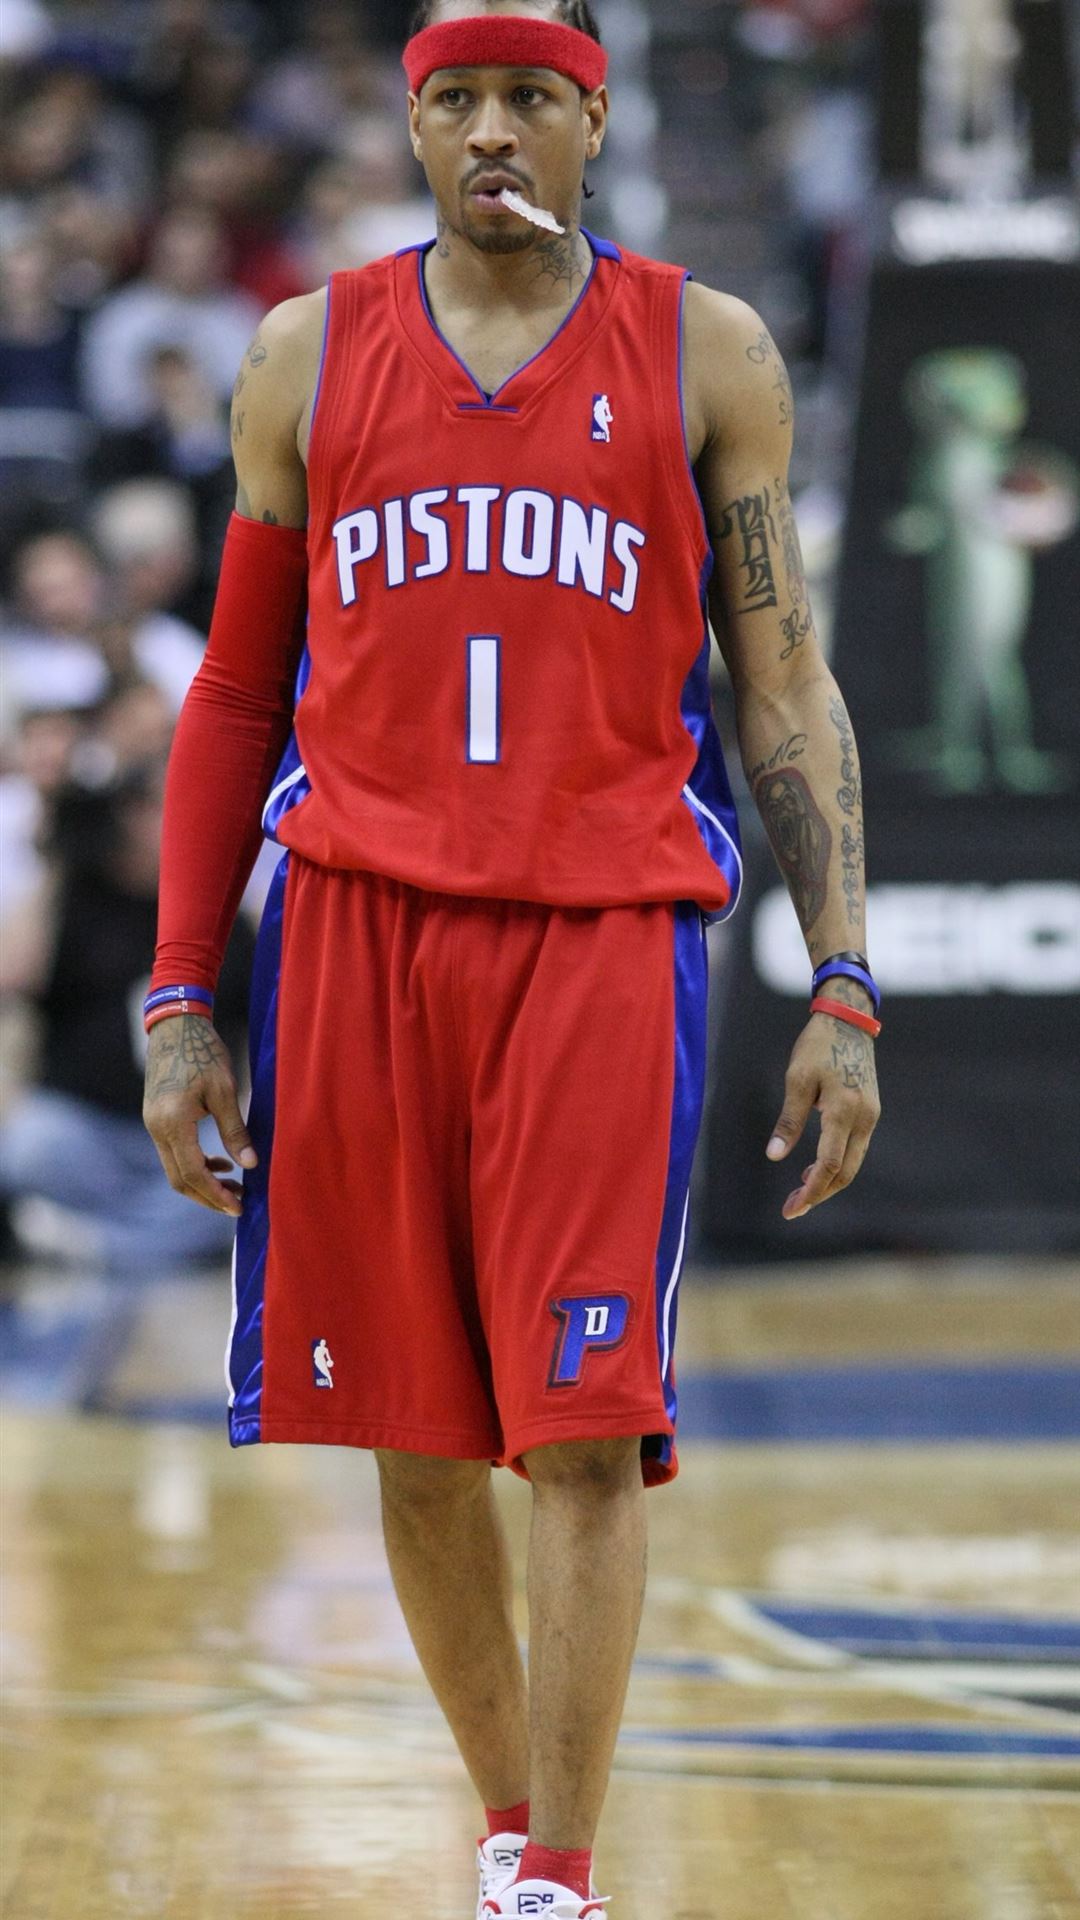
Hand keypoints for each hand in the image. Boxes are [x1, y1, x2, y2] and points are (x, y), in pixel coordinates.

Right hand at [143, 1015, 256, 1214]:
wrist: (175, 1025)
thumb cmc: (203, 1052)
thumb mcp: (225, 1089)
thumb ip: (235, 1129)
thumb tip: (250, 1164)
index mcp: (174, 1122)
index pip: (193, 1173)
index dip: (216, 1195)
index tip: (239, 1207)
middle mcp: (157, 1128)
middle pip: (180, 1180)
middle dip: (208, 1197)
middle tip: (239, 1204)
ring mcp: (153, 1124)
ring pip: (174, 1169)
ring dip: (202, 1182)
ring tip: (234, 1185)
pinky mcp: (156, 1119)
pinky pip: (173, 1153)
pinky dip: (194, 1164)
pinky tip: (219, 1161)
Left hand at [765, 1011, 879, 1218]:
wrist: (849, 1021)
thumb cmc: (818, 1046)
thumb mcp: (797, 1080)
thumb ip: (789, 1121)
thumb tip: (774, 1155)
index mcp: (844, 1110)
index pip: (829, 1164)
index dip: (811, 1191)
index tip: (792, 1208)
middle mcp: (863, 1117)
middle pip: (845, 1171)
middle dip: (819, 1193)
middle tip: (792, 1207)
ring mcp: (871, 1115)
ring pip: (853, 1162)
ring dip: (829, 1181)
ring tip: (800, 1191)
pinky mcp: (870, 1111)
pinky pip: (855, 1148)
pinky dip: (837, 1163)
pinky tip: (816, 1167)